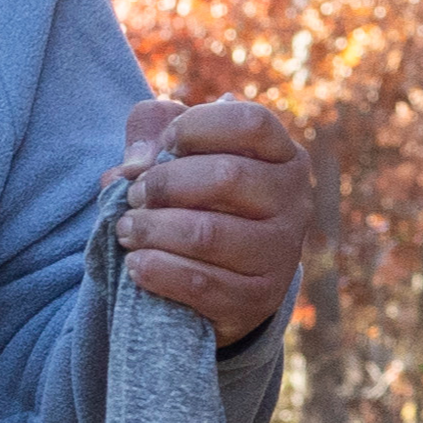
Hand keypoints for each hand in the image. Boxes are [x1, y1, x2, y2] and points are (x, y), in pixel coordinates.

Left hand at [111, 98, 312, 344]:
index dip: (198, 126)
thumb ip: (150, 131)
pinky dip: (159, 271)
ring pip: (208, 234)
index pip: (251, 123)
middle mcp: (294, 202)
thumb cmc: (198, 199)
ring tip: (127, 229)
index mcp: (283, 157)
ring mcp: (282, 254)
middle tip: (135, 195)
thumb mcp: (178, 153)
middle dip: (165, 183)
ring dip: (153, 230)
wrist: (224, 278)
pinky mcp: (260, 299)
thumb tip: (134, 165)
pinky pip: (202, 284)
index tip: (166, 142)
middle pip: (226, 176)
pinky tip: (136, 264)